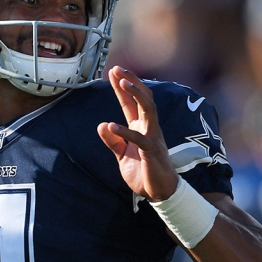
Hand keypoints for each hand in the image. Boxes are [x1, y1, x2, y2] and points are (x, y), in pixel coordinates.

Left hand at [97, 67, 178, 201]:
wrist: (159, 192)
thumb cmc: (143, 172)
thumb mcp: (122, 155)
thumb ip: (113, 141)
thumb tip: (102, 125)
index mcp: (141, 127)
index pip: (131, 103)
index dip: (123, 87)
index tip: (114, 71)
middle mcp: (149, 128)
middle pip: (143, 98)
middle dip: (131, 82)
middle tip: (118, 69)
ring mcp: (152, 137)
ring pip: (148, 109)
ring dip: (136, 94)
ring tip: (123, 83)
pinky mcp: (151, 151)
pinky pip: (139, 138)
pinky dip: (125, 132)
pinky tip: (111, 126)